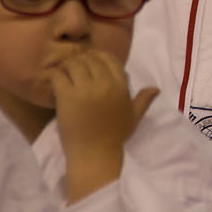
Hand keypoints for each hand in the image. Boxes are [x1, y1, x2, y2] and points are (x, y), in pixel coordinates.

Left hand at [51, 49, 158, 202]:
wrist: (94, 154)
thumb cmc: (114, 136)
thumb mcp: (133, 116)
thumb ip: (143, 100)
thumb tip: (156, 88)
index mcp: (121, 86)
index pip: (110, 59)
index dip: (100, 57)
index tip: (92, 62)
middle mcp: (104, 83)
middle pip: (91, 59)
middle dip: (82, 60)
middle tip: (76, 69)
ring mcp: (85, 89)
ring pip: (74, 64)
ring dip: (68, 66)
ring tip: (65, 74)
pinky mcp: (66, 96)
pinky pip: (58, 75)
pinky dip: (56, 76)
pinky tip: (57, 83)